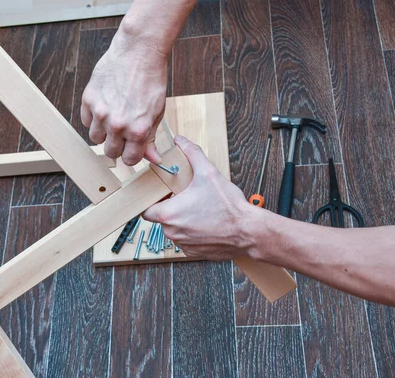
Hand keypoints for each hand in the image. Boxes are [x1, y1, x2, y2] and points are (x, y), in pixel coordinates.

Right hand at [81, 29, 166, 165]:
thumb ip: (150, 138)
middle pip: (110, 152)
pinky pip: (86, 121)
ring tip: (113, 117)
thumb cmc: (151, 81)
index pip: (130, 159)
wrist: (138, 53)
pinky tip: (104, 105)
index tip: (132, 148)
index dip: (132, 155)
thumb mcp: (157, 113)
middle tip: (122, 132)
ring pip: (95, 138)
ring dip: (103, 132)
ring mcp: (101, 112)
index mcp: (138, 130)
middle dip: (117, 146)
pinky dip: (93, 117)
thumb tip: (153, 158)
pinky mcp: (89, 99)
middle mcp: (118, 125)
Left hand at [142, 136, 263, 260]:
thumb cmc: (228, 207)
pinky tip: (207, 223)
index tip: (162, 196)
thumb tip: (181, 141)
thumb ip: (192, 154)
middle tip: (186, 199)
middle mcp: (172, 232)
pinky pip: (187, 241)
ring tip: (200, 211)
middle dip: (172, 209)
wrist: (248, 232)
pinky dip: (194, 233)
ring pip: (175, 230)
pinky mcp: (194, 253)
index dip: (152, 202)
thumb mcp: (209, 173)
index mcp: (169, 214)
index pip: (146, 210)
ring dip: (183, 221)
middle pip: (162, 219)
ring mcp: (183, 245)